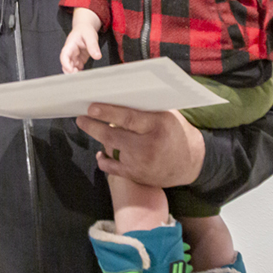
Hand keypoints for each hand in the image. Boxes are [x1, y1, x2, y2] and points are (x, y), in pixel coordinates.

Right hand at [60, 9, 102, 72]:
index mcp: (70, 45)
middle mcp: (70, 52)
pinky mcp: (79, 59)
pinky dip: (80, 72)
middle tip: (78, 76)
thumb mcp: (90, 35)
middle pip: (66, 64)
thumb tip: (97, 56)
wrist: (85, 28)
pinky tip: (85, 74)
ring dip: (75, 73)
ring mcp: (74, 57)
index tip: (71, 70)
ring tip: (83, 77)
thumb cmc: (85, 30)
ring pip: (70, 67)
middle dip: (69, 71)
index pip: (64, 55)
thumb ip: (93, 45)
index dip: (65, 64)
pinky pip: (77, 68)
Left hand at [76, 104, 204, 188]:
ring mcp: (141, 164)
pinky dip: (103, 159)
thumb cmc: (177, 133)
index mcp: (158, 126)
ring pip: (110, 150)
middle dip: (93, 126)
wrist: (192, 164)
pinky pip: (112, 167)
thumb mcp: (168, 115)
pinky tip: (101, 152)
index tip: (90, 108)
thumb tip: (116, 97)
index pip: (127, 118)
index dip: (106, 113)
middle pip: (113, 136)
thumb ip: (145, 109)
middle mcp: (148, 146)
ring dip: (99, 138)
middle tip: (80, 118)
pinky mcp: (137, 176)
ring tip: (90, 127)